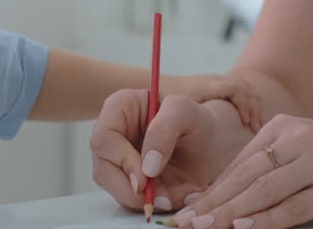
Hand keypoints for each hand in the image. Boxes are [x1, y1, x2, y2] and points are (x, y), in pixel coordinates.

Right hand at [91, 90, 246, 212]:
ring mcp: (117, 161)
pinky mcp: (127, 182)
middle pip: (103, 168)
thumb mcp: (186, 112)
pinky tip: (171, 196)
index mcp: (120, 108)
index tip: (146, 177)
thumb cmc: (194, 120)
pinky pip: (129, 201)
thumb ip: (164, 131)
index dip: (121, 160)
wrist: (210, 143)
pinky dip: (150, 204)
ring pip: (114, 189)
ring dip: (142, 200)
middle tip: (160, 197)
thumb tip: (146, 168)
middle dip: (130, 189)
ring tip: (172, 195)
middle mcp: (112, 135)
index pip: (104, 138)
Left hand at [166, 73, 263, 131]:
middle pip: (244, 85)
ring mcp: (217, 81)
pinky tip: (249, 121)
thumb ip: (176, 126)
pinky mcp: (217, 85)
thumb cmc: (163, 102)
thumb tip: (192, 145)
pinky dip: (248, 103)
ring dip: (253, 104)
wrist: (157, 85)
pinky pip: (240, 90)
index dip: (244, 103)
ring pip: (245, 86)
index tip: (246, 122)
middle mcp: (213, 80)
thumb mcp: (171, 113)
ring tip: (257, 126)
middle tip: (256, 128)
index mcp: (205, 86)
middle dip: (254, 106)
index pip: (234, 87)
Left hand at [171, 114, 312, 228]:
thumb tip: (225, 193)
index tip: (188, 209)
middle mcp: (298, 139)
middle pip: (246, 176)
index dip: (212, 188)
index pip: (239, 162)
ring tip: (206, 227)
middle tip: (187, 222)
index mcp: (283, 126)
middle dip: (213, 201)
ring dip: (231, 212)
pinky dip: (265, 219)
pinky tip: (244, 227)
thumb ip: (270, 164)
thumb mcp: (303, 147)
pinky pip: (292, 207)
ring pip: (264, 190)